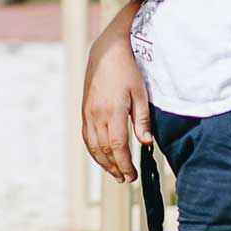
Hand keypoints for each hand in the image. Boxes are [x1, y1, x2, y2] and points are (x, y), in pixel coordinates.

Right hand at [82, 10, 152, 183]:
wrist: (106, 51)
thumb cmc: (127, 70)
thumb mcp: (140, 93)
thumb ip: (142, 120)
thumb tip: (145, 143)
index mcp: (112, 111)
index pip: (117, 147)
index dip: (124, 164)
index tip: (132, 175)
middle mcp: (96, 114)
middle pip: (103, 150)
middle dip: (115, 168)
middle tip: (126, 179)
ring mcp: (88, 112)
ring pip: (92, 146)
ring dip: (103, 163)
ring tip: (115, 173)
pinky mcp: (85, 109)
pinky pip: (86, 136)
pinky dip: (93, 150)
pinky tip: (101, 156)